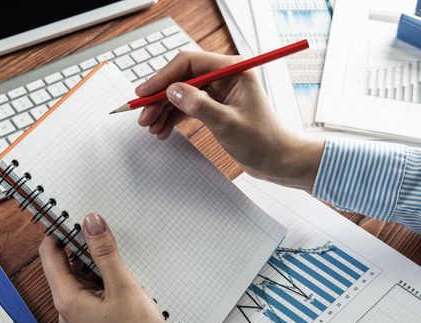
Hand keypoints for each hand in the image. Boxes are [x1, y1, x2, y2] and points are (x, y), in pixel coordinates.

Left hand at [39, 213, 170, 322]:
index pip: (49, 254)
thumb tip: (91, 224)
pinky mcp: (94, 315)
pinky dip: (101, 274)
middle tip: (100, 228)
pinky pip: (91, 287)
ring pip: (80, 275)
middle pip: (65, 263)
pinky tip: (118, 271)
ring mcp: (81, 312)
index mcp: (67, 298)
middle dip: (80, 243)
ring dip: (93, 259)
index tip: (72, 215)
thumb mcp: (123, 287)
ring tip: (113, 249)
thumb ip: (105, 253)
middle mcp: (69, 306)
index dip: (58, 231)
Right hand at [135, 51, 323, 190]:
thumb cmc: (263, 141)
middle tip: (143, 116)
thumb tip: (172, 91)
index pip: (189, 63)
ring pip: (181, 94)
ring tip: (151, 127)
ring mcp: (219, 92)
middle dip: (160, 98)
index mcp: (233, 71)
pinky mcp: (215, 107)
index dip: (164, 77)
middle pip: (182, 79)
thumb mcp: (228, 124)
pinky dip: (173, 118)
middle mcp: (224, 77)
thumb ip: (199, 105)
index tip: (145, 93)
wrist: (277, 161)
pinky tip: (163, 130)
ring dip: (164, 110)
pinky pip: (187, 107)